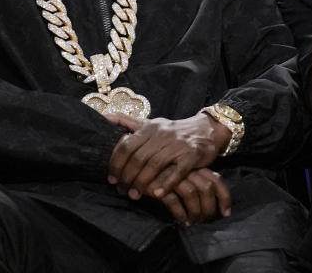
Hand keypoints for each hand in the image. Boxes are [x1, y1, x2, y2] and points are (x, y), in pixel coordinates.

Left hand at [105, 113, 229, 200]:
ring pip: (155, 165)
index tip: (111, 178)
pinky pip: (177, 171)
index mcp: (149, 128)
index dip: (116, 164)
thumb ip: (128, 122)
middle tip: (122, 190)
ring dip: (143, 182)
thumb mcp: (152, 123)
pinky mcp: (192, 154)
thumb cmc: (174, 131)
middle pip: (138, 157)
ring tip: (136, 195)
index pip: (127, 146)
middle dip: (127, 176)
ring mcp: (177, 144)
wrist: (207, 129)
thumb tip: (104, 117)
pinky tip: (157, 194)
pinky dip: (166, 183)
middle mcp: (162, 134)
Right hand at [144, 167, 231, 225]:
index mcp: (196, 167)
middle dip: (209, 208)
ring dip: (195, 212)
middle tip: (205, 221)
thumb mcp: (184, 176)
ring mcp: (174, 176)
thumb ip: (197, 184)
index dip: (224, 197)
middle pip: (207, 188)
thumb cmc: (164, 174)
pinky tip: (181, 221)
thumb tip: (212, 204)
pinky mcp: (159, 185)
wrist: (138, 165)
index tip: (226, 213)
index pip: (217, 181)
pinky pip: (174, 201)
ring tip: (193, 223)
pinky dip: (180, 213)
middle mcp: (187, 170)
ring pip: (192, 194)